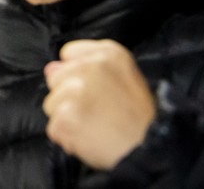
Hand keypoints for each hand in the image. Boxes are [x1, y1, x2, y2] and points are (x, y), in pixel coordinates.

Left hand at [43, 39, 155, 169]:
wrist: (152, 150)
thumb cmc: (139, 117)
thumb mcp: (124, 78)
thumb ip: (85, 67)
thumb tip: (50, 67)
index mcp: (109, 53)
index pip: (68, 53)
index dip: (77, 73)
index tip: (96, 88)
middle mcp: (90, 67)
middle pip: (55, 78)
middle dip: (69, 96)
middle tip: (98, 110)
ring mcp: (77, 92)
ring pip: (51, 104)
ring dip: (67, 118)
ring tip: (95, 125)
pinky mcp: (67, 117)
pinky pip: (53, 127)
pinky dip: (67, 137)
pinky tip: (90, 138)